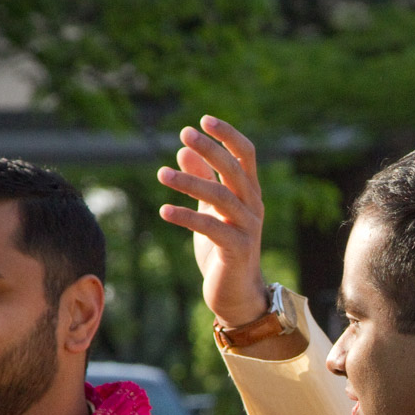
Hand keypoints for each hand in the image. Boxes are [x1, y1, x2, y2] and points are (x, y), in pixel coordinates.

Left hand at [156, 116, 267, 328]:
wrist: (235, 294)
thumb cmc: (223, 249)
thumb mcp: (211, 211)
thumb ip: (202, 180)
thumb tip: (184, 151)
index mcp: (249, 193)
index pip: (246, 155)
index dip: (228, 135)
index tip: (203, 120)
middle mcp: (253, 207)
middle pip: (234, 170)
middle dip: (210, 149)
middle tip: (184, 134)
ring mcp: (247, 228)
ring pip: (220, 196)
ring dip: (189, 183)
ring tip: (160, 174)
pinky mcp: (237, 250)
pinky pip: (211, 227)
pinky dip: (186, 217)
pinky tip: (163, 211)